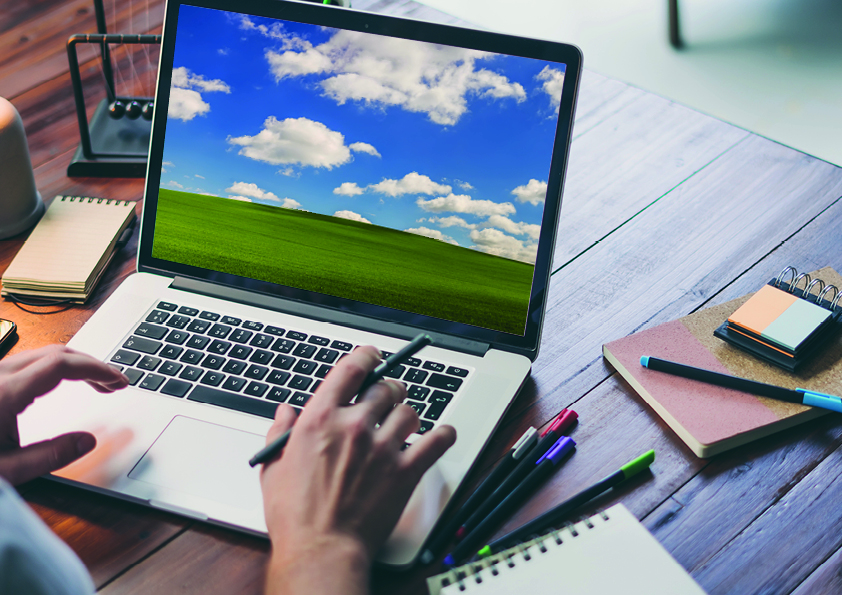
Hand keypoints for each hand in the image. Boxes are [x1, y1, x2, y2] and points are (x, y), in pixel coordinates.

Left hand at [0, 345, 128, 484]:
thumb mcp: (6, 470)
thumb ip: (51, 456)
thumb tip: (89, 442)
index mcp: (5, 392)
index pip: (63, 364)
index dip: (98, 368)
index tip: (119, 381)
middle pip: (56, 353)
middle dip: (91, 364)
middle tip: (115, 384)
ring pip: (41, 354)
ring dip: (74, 364)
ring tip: (96, 384)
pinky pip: (27, 362)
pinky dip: (54, 368)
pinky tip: (60, 385)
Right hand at [261, 346, 455, 594]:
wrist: (321, 549)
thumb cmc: (295, 515)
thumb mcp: (273, 467)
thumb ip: (280, 432)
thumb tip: (285, 412)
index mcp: (319, 418)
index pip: (352, 368)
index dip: (367, 356)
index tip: (373, 357)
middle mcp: (353, 425)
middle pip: (385, 387)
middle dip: (388, 391)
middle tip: (387, 400)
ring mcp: (382, 447)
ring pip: (409, 411)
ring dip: (406, 415)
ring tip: (402, 425)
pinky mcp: (405, 470)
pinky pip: (437, 440)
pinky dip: (443, 435)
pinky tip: (441, 435)